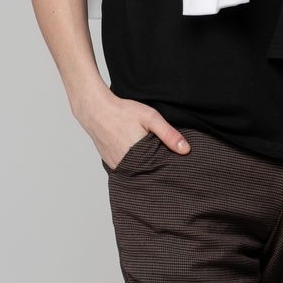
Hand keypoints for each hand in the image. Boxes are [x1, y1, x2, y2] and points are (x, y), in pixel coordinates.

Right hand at [74, 86, 190, 169]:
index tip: (175, 162)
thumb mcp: (151, 118)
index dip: (168, 164)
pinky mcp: (110, 164)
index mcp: (140, 155)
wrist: (96, 111)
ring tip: (150, 155)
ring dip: (144, 166)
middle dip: (157, 166)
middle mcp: (127, 165)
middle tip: (162, 157)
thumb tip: (186, 150)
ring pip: (137, 170)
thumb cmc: (124, 112)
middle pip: (149, 170)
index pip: (160, 167)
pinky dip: (133, 164)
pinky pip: (126, 168)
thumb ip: (168, 134)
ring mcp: (117, 166)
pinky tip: (138, 155)